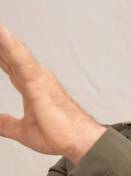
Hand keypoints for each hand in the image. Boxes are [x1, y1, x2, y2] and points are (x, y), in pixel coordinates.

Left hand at [0, 25, 104, 162]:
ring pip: (15, 52)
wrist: (79, 141)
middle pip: (10, 55)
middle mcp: (35, 78)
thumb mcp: (23, 131)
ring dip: (3, 40)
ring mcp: (38, 78)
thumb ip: (6, 124)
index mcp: (31, 87)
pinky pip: (23, 61)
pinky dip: (12, 47)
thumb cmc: (61, 134)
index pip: (9, 65)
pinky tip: (2, 34)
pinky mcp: (40, 83)